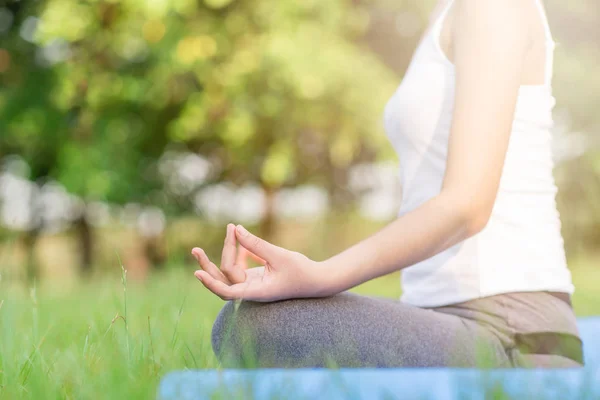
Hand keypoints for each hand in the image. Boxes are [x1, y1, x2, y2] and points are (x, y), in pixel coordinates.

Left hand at [192, 224, 333, 301]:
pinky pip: (239, 265)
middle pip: (223, 280)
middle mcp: (251, 290)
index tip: (197, 274)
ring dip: (226, 251)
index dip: (211, 284)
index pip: (227, 292)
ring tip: (225, 230)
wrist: (317, 281)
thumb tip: (235, 228)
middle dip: (208, 265)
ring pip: (229, 271)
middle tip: (195, 250)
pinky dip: (238, 251)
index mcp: (256, 291)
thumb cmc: (302, 271)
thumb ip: (256, 244)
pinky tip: (237, 236)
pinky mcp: (255, 277)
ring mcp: (252, 283)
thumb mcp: (279, 256)